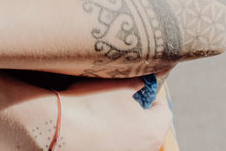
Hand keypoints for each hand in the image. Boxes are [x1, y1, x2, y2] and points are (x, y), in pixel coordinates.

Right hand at [57, 77, 171, 150]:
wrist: (61, 129)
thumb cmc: (93, 105)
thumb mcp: (120, 85)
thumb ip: (139, 82)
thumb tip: (144, 81)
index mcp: (153, 132)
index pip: (164, 110)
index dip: (151, 93)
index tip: (137, 84)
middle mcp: (146, 150)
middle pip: (149, 126)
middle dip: (137, 109)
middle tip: (119, 94)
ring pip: (132, 136)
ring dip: (123, 122)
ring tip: (104, 108)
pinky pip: (117, 143)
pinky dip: (110, 133)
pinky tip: (94, 122)